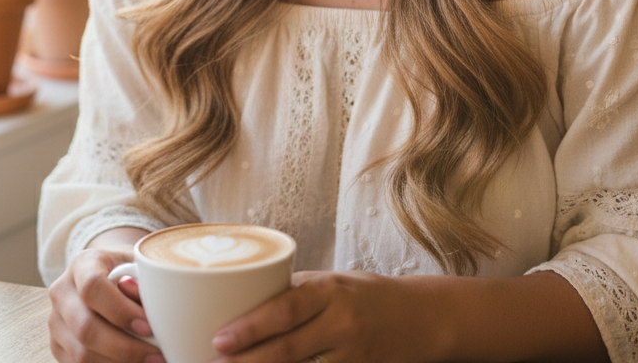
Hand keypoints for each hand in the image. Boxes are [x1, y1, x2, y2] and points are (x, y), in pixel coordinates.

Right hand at [48, 246, 163, 362]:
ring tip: (148, 362)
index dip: (120, 310)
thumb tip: (151, 307)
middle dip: (124, 347)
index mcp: (82, 264)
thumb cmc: (127, 270)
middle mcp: (62, 292)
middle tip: (156, 355)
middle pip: (85, 327)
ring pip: (80, 354)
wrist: (103, 274)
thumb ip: (144, 281)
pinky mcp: (57, 346)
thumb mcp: (137, 264)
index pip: (92, 287)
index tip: (148, 326)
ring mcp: (56, 322)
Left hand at [210, 270, 435, 362]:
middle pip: (286, 350)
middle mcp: (341, 324)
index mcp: (330, 290)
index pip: (285, 308)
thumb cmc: (365, 295)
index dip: (251, 326)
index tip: (218, 339)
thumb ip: (295, 293)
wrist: (420, 318)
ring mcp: (350, 357)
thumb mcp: (333, 282)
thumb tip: (244, 300)